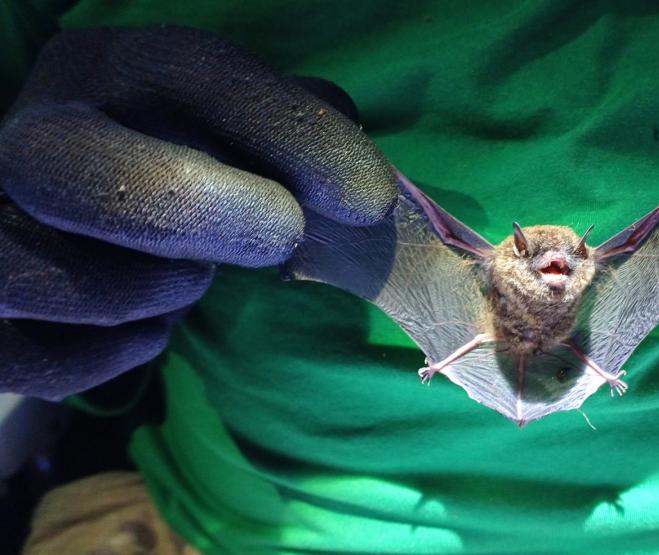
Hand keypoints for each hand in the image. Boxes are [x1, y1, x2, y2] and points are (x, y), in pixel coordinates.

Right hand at [0, 26, 396, 398]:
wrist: (83, 220)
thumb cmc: (188, 167)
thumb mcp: (239, 131)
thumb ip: (297, 137)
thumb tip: (357, 189)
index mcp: (108, 70)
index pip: (195, 76)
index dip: (292, 136)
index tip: (367, 199)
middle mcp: (36, 137)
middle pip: (93, 176)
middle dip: (207, 215)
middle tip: (280, 237)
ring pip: (64, 279)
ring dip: (161, 290)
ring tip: (191, 273)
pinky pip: (42, 362)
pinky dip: (113, 353)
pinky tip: (148, 322)